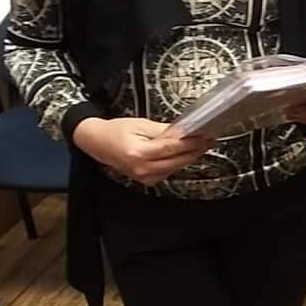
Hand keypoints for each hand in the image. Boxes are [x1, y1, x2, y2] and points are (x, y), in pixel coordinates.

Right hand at [73, 116, 211, 185]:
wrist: (98, 143)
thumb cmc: (116, 131)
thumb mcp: (140, 125)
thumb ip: (163, 130)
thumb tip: (183, 132)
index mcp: (138, 153)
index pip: (172, 148)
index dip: (190, 142)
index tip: (203, 136)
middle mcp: (141, 168)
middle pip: (176, 161)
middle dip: (194, 151)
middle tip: (208, 141)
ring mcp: (144, 177)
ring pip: (174, 168)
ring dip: (189, 157)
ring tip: (201, 146)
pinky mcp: (146, 180)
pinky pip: (168, 172)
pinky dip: (177, 163)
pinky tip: (186, 154)